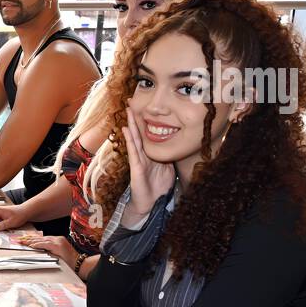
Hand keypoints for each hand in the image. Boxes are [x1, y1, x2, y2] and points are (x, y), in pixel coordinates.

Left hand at [16, 234, 75, 264]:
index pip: (42, 238)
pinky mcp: (58, 246)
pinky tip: (31, 245)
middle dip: (29, 239)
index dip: (32, 239)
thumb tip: (39, 250)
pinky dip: (38, 245)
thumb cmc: (69, 261)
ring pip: (41, 240)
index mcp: (57, 240)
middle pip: (40, 238)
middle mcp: (57, 239)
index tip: (24, 239)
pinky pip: (45, 245)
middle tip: (20, 239)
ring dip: (31, 241)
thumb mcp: (58, 253)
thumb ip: (50, 250)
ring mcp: (58, 241)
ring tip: (23, 242)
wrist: (79, 263)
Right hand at [120, 105, 174, 225]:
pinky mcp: (136, 168)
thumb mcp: (168, 168)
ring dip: (130, 125)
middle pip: (138, 133)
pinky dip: (130, 141)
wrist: (151, 204)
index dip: (143, 121)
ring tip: (128, 111)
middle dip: (135, 118)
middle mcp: (143, 155)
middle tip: (131, 102)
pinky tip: (126, 130)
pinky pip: (133, 152)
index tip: (142, 107)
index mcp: (150, 154)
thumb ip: (169, 157)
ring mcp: (138, 161)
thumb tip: (179, 145)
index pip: (146, 135)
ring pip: (134, 139)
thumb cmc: (159, 187)